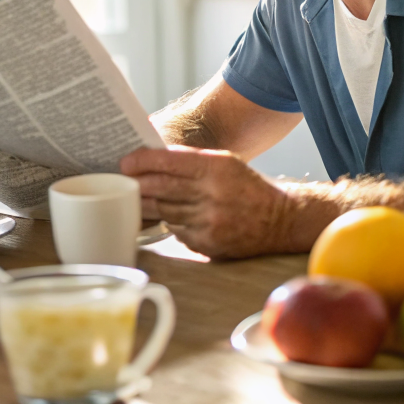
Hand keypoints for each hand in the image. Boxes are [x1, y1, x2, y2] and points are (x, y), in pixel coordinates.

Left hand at [120, 145, 298, 258]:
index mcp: (216, 167)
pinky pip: (177, 231)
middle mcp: (212, 193)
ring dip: (147, 205)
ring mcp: (209, 221)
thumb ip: (191, 161)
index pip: (169, 161)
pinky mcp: (208, 243)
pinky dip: (170, 223)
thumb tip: (151, 161)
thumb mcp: (224, 162)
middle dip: (138, 184)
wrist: (279, 219)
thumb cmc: (246, 186)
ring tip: (136, 198)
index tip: (126, 162)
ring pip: (164, 211)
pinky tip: (166, 217)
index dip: (143, 161)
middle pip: (161, 188)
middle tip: (124, 180)